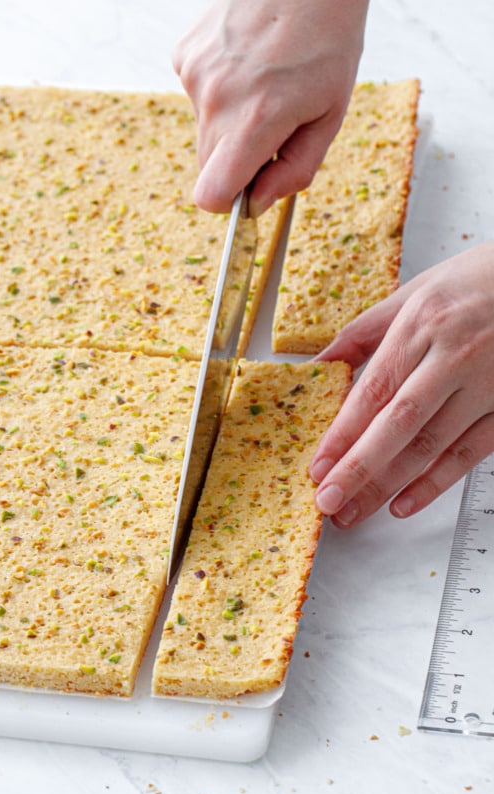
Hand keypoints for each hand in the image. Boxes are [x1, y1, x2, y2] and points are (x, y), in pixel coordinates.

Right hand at [173, 0, 373, 215]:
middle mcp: (216, 99)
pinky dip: (219, 92)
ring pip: (204, 131)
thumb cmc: (329, 37)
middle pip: (209, 167)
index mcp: (255, 120)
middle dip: (237, 161)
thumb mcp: (330, 114)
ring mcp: (194, 75)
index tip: (249, 190)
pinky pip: (197, 98)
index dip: (229, 202)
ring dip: (230, 123)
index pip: (211, 196)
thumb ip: (294, 169)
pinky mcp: (184, 55)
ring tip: (264, 82)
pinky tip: (246, 62)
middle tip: (273, 125)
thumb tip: (258, 203)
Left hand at [309, 243, 493, 526]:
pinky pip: (470, 452)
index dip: (342, 434)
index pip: (373, 390)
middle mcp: (454, 356)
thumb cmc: (478, 282)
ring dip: (389, 484)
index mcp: (423, 324)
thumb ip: (364, 332)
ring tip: (354, 512)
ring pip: (431, 444)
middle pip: (398, 424)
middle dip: (358, 469)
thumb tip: (318, 366)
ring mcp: (488, 384)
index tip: (317, 466)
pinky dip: (436, 483)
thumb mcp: (416, 292)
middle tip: (327, 501)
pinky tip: (405, 504)